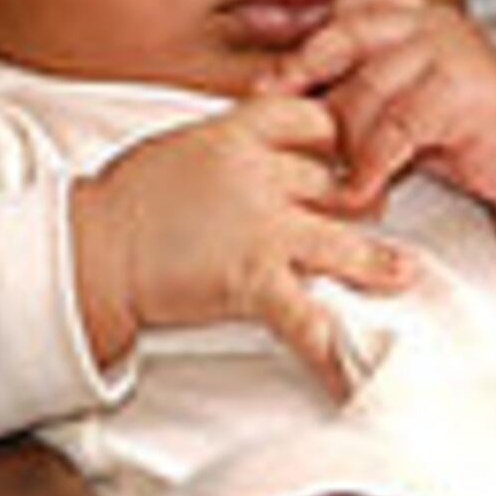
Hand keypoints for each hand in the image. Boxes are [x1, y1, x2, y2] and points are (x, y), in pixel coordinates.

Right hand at [72, 98, 412, 385]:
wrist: (92, 247)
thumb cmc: (124, 200)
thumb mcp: (179, 148)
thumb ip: (224, 148)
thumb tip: (248, 156)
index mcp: (237, 134)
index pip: (311, 120)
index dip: (338, 135)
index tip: (347, 151)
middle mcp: (259, 176)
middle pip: (333, 182)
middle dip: (359, 199)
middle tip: (376, 210)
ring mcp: (262, 228)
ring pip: (341, 242)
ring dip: (376, 263)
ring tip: (403, 273)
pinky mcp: (253, 280)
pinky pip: (305, 320)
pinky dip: (332, 352)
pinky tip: (352, 375)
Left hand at [270, 0, 495, 213]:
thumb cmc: (464, 129)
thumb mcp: (402, 97)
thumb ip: (356, 85)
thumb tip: (279, 95)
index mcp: (412, 13)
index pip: (347, 4)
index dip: (302, 31)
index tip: (265, 68)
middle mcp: (427, 21)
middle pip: (344, 35)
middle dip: (301, 73)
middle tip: (266, 107)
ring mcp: (446, 50)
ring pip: (367, 88)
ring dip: (343, 139)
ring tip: (330, 175)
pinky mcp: (460, 91)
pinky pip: (397, 127)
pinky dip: (372, 165)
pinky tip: (363, 191)